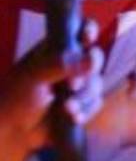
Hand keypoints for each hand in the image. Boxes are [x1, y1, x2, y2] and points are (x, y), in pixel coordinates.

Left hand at [0, 19, 103, 160]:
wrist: (13, 130)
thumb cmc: (15, 97)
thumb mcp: (33, 76)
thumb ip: (59, 64)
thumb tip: (89, 60)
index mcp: (55, 48)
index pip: (78, 31)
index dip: (88, 30)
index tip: (87, 38)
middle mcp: (71, 63)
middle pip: (96, 57)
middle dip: (89, 70)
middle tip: (73, 84)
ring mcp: (79, 84)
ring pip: (97, 84)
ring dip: (83, 98)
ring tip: (66, 108)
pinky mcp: (84, 104)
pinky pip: (96, 104)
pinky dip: (86, 111)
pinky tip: (71, 117)